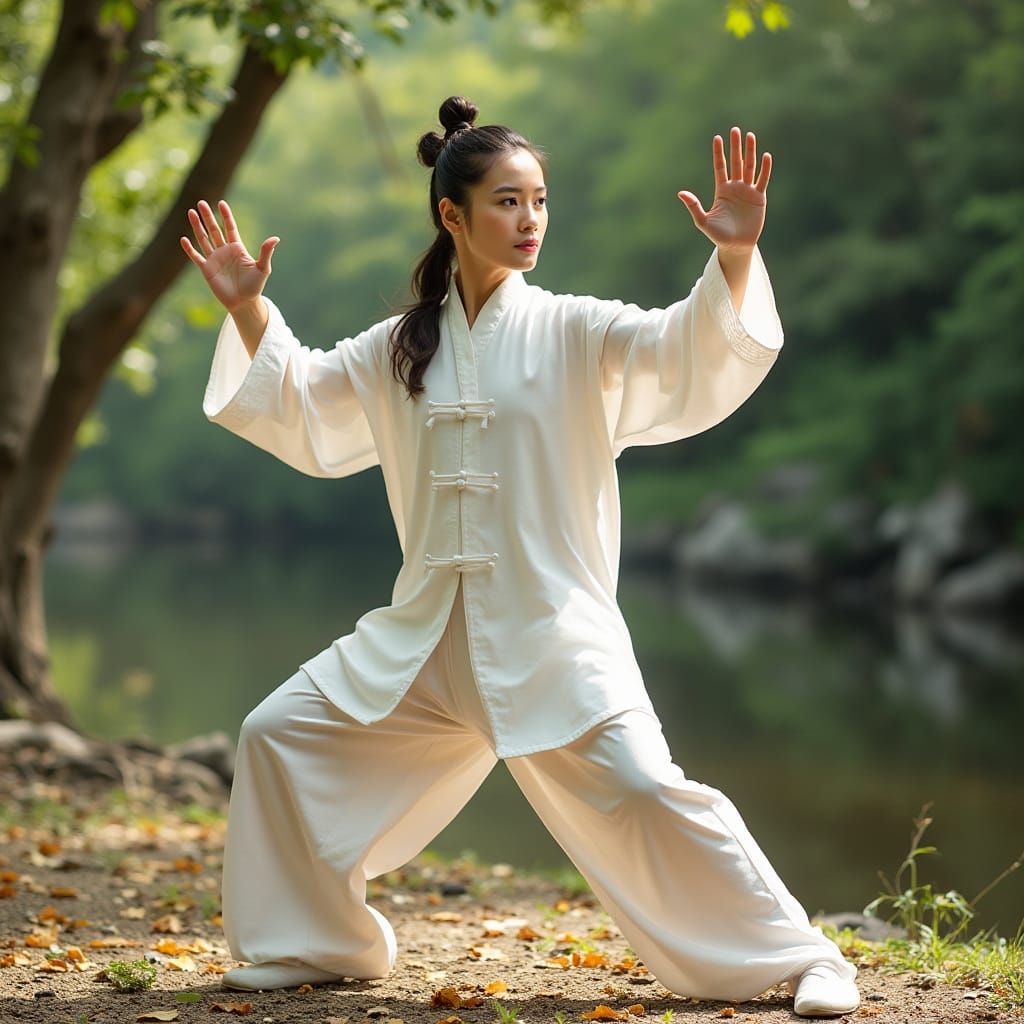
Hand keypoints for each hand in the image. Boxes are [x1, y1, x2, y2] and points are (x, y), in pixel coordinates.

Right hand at [180, 199, 279, 311]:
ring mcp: (214, 259)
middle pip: (214, 230)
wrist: (243, 303)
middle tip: (201, 202)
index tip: (221, 203)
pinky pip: (196, 257)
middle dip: (208, 216)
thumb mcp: (263, 268)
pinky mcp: (206, 269)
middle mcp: (224, 251)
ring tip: (191, 212)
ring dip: (197, 226)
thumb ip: (266, 252)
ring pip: (203, 239)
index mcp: (237, 248)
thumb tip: (275, 238)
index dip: (226, 216)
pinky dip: (189, 249)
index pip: (230, 228)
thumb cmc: (255, 286)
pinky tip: (183, 239)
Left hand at [677, 127, 770, 252]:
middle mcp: (735, 187)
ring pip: (750, 167)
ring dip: (750, 152)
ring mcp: (748, 191)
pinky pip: (762, 180)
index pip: (720, 167)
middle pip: (736, 162)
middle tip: (735, 130)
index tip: (717, 138)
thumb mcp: (703, 221)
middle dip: (735, 146)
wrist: (736, 246)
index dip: (719, 153)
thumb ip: (694, 206)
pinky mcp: (759, 198)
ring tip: (750, 136)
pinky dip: (765, 169)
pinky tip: (766, 156)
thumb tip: (680, 193)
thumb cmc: (719, 236)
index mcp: (722, 190)